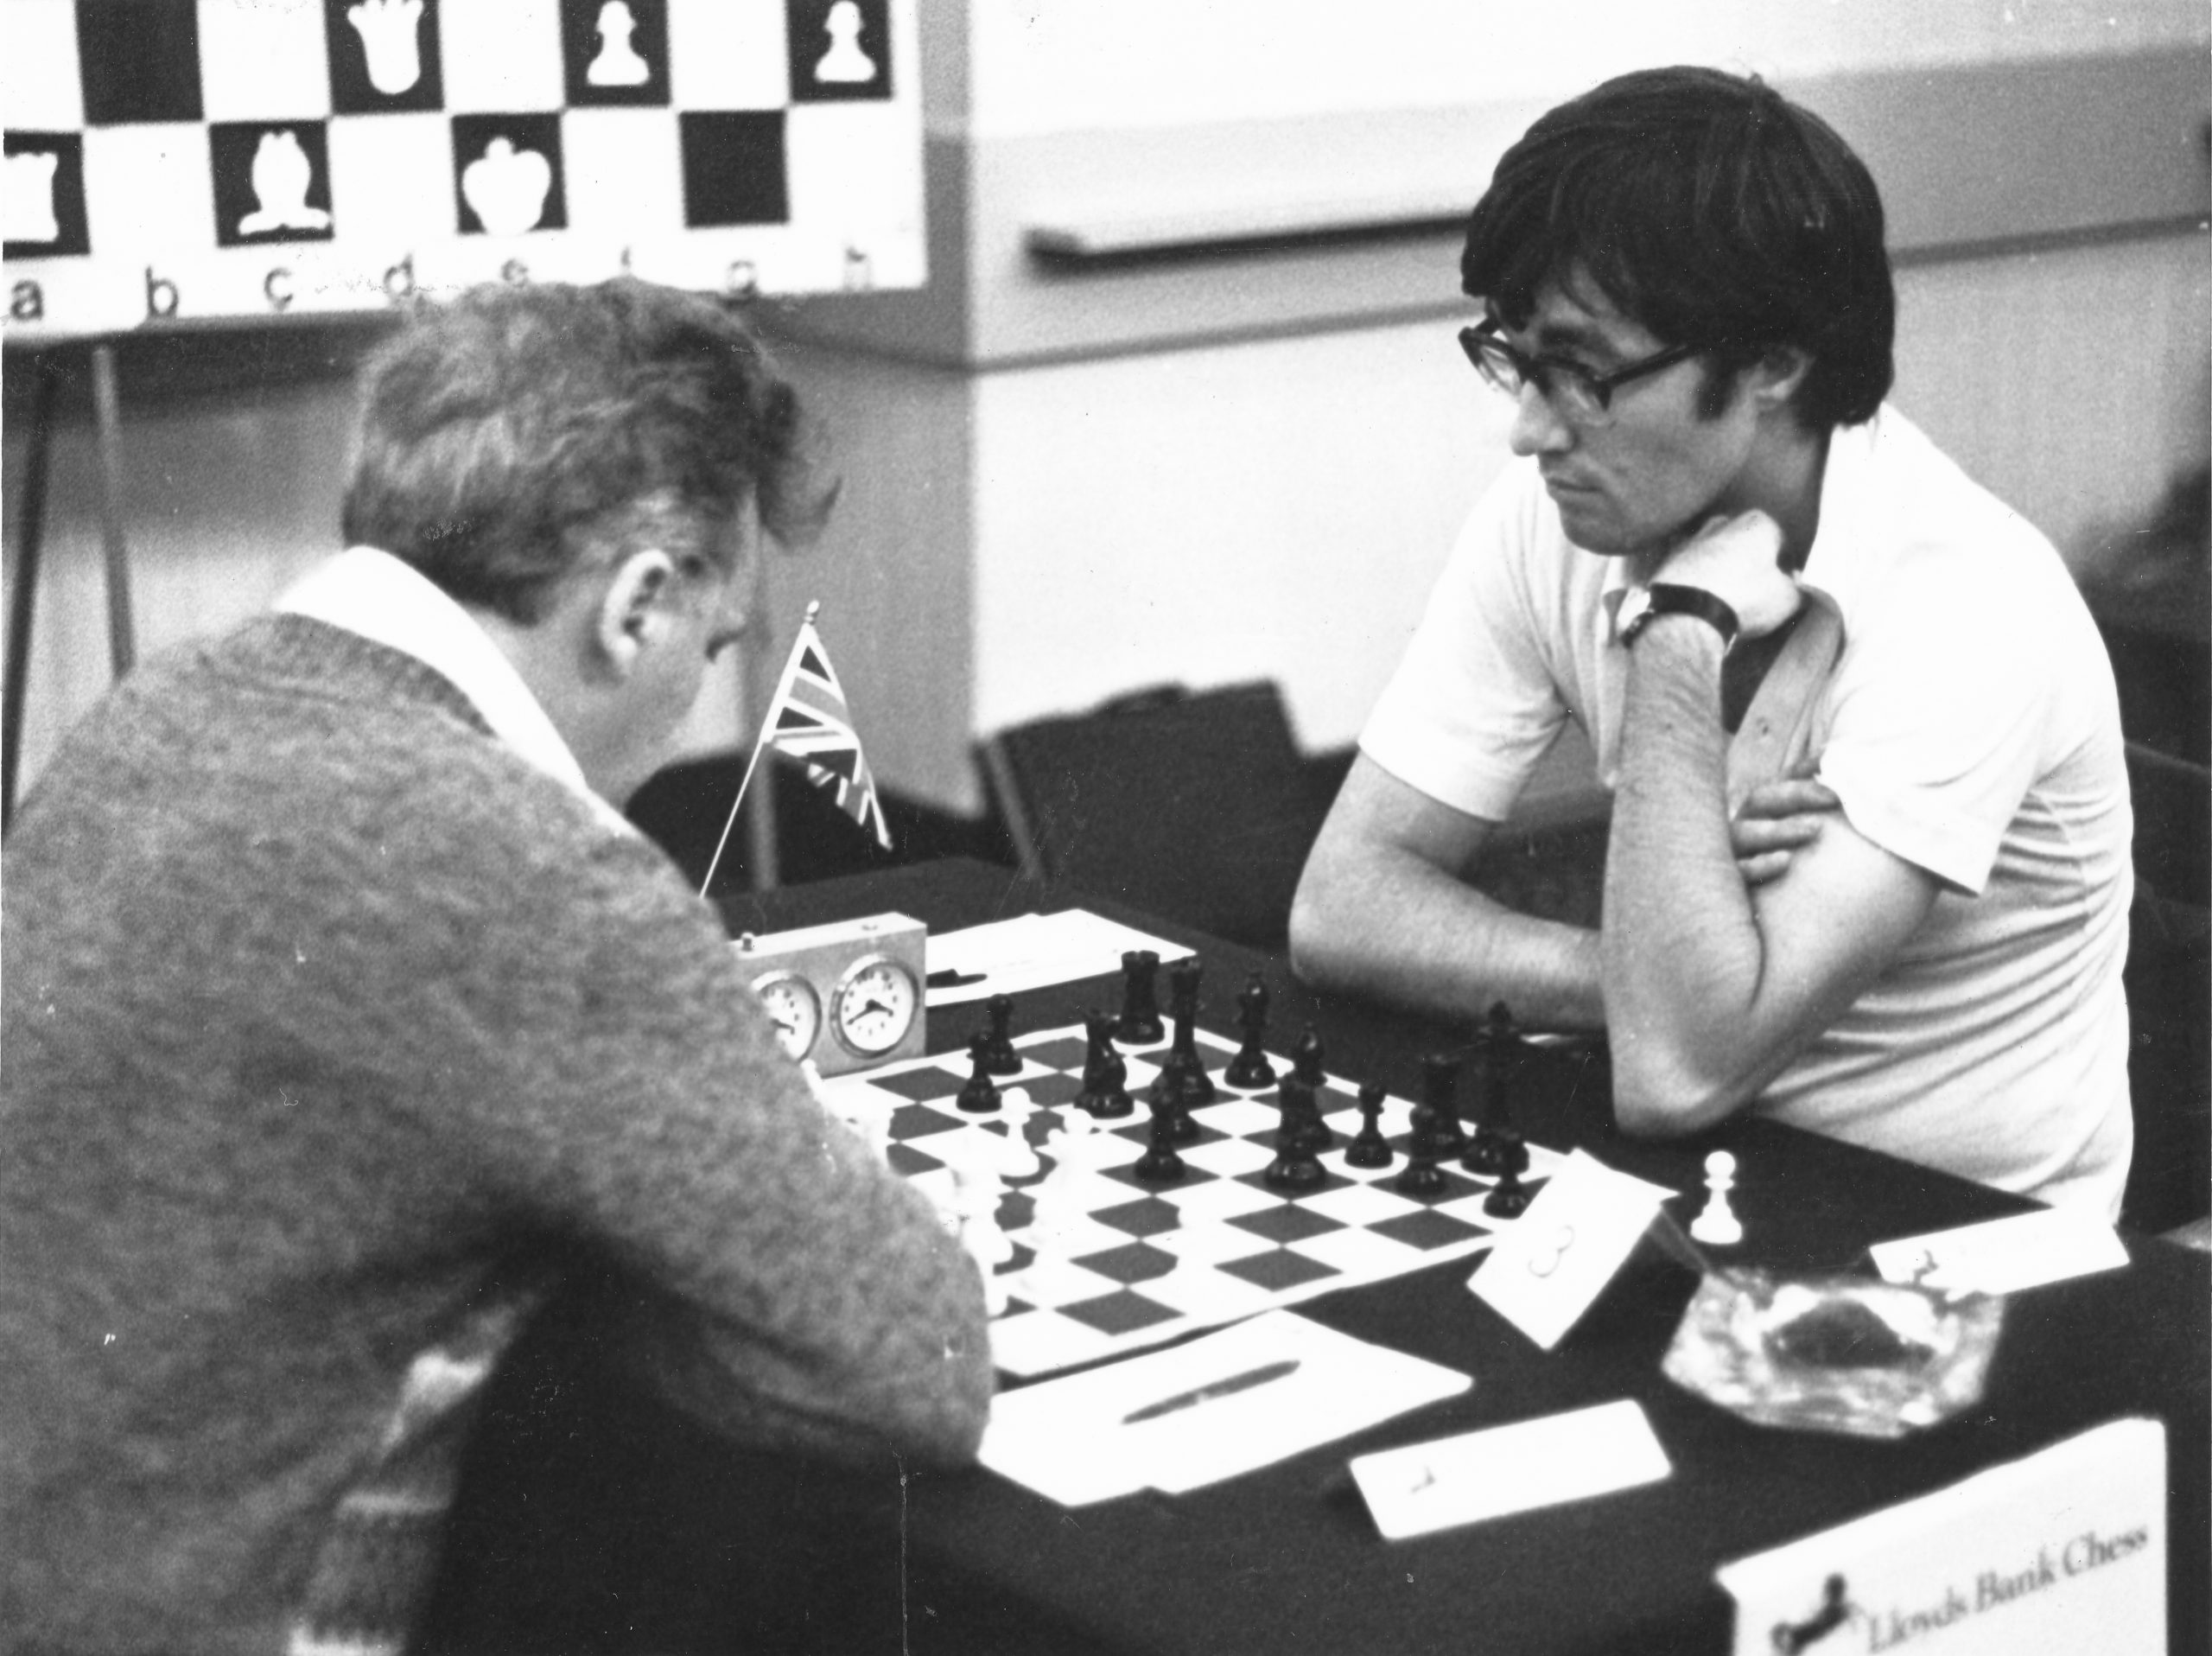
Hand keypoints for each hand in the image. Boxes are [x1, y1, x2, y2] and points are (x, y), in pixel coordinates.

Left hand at [1657, 510, 1802, 638]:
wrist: (1685, 611)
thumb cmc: (1744, 598)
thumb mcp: (1788, 599)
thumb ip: (1797, 590)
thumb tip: (1795, 590)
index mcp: (1757, 522)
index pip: (1781, 542)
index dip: (1785, 567)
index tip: (1785, 589)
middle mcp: (1721, 523)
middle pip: (1744, 543)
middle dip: (1750, 563)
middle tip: (1755, 593)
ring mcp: (1690, 540)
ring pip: (1714, 555)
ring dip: (1721, 572)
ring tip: (1727, 600)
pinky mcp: (1666, 562)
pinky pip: (1690, 572)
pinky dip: (1696, 583)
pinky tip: (1701, 603)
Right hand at [1730, 756, 1840, 885]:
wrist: (1754, 928)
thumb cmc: (1787, 872)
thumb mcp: (1803, 838)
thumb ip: (1819, 812)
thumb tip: (1841, 770)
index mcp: (1758, 813)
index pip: (1778, 783)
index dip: (1803, 774)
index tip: (1835, 771)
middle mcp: (1740, 828)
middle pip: (1759, 801)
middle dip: (1795, 795)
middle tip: (1833, 798)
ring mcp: (1728, 854)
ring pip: (1744, 833)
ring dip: (1778, 828)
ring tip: (1813, 830)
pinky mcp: (1727, 884)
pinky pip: (1739, 872)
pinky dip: (1761, 865)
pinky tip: (1786, 861)